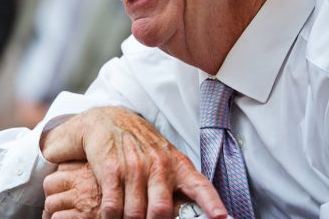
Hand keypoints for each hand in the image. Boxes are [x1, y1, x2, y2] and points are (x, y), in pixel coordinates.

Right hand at [40, 106, 226, 218]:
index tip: (222, 218)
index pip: (200, 186)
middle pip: (161, 211)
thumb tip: (192, 212)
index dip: (212, 204)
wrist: (107, 119)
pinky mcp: (112, 170)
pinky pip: (113, 207)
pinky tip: (111, 214)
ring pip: (135, 214)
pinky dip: (111, 217)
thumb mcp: (165, 156)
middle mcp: (158, 165)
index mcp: (177, 164)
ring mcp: (134, 167)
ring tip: (127, 216)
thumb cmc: (140, 143)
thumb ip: (178, 182)